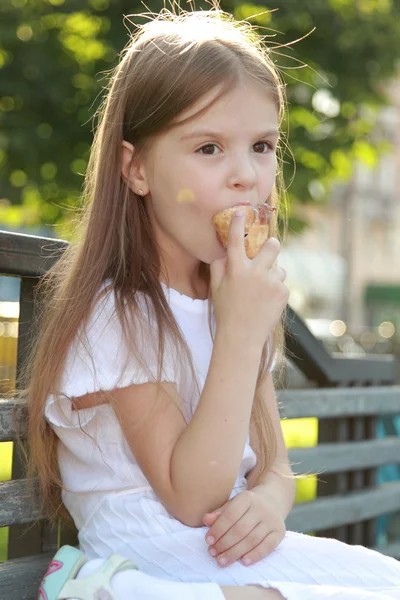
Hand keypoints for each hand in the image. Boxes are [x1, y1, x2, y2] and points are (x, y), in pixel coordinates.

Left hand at [202, 490, 285, 567]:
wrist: (273, 499)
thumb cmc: (248, 505)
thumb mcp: (234, 503)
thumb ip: (220, 513)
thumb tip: (205, 520)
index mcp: (247, 498)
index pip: (230, 515)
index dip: (218, 529)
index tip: (208, 540)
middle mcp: (261, 508)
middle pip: (241, 529)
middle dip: (224, 543)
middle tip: (213, 553)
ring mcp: (272, 520)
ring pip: (252, 539)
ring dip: (235, 552)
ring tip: (222, 560)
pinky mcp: (280, 532)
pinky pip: (268, 546)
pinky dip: (255, 555)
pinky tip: (243, 562)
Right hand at [210, 211, 288, 349]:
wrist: (242, 337)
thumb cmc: (226, 312)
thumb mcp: (216, 288)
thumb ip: (219, 267)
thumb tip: (224, 252)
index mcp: (236, 269)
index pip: (235, 241)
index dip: (238, 224)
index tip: (241, 212)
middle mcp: (255, 272)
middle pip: (272, 245)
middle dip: (271, 246)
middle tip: (267, 252)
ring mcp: (271, 282)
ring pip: (278, 267)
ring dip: (272, 273)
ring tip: (261, 291)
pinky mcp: (283, 293)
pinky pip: (281, 282)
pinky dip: (275, 288)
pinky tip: (266, 301)